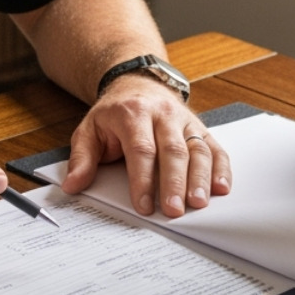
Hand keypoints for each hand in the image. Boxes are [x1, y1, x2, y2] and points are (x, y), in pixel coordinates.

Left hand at [62, 75, 231, 216]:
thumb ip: (82, 158)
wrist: (137, 83)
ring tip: (199, 203)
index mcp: (133, 114)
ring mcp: (184, 120)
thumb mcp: (89, 129)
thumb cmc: (114, 113)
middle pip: (173, 150)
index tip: (143, 206)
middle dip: (174, 183)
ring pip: (198, 149)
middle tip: (174, 210)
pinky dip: (221, 168)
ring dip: (200, 178)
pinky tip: (221, 187)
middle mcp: (163, 114)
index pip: (141, 149)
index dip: (143, 180)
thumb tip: (72, 185)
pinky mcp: (200, 127)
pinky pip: (215, 146)